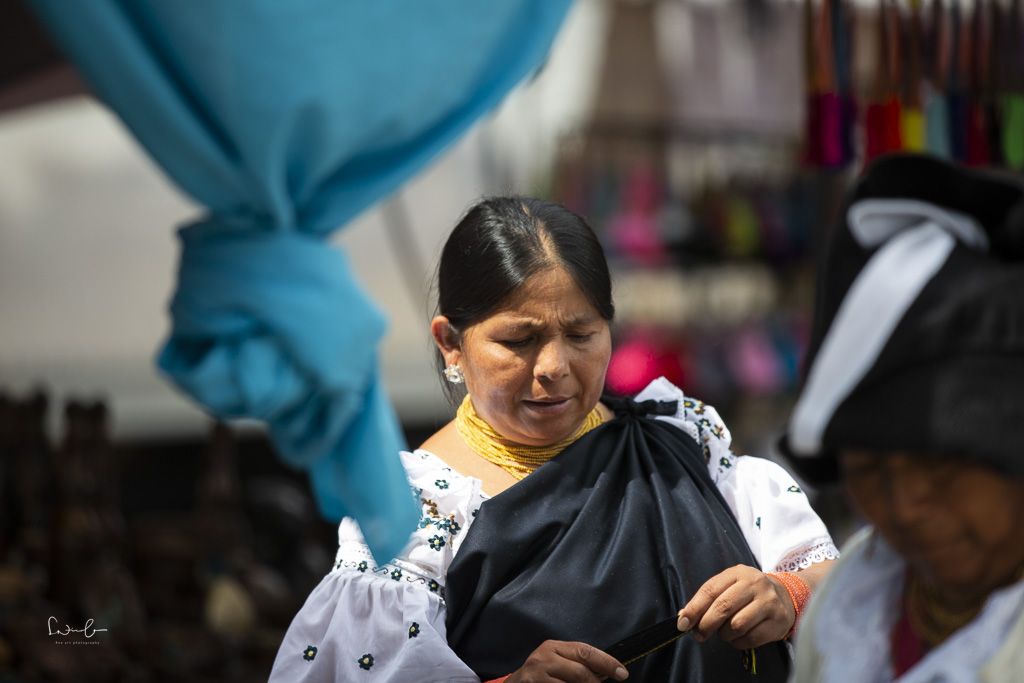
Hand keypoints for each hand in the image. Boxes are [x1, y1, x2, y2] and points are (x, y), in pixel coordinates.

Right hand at [506, 640, 628, 682]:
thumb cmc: (541, 675)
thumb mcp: (557, 662)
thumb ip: (578, 663)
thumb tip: (608, 671)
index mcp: (553, 647)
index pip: (586, 651)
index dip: (607, 662)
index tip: (622, 673)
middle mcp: (543, 659)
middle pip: (580, 672)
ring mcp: (536, 676)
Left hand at [676, 564, 794, 649]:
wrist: (784, 595)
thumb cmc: (748, 593)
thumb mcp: (728, 587)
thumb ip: (707, 599)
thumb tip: (684, 618)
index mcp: (738, 573)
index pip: (710, 590)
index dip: (694, 608)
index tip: (683, 623)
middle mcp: (755, 584)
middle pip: (723, 607)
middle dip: (706, 624)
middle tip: (699, 634)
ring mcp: (769, 602)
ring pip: (736, 625)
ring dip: (724, 634)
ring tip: (724, 632)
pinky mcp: (778, 620)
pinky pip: (751, 638)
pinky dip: (738, 642)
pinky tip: (738, 637)